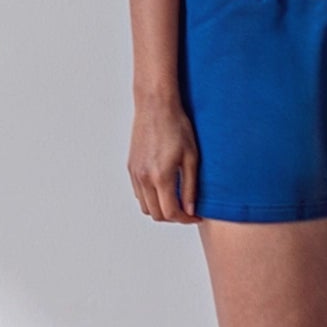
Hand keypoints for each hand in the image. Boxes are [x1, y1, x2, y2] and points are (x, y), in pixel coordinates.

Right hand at [128, 95, 200, 222]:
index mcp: (161, 176)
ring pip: (145, 206)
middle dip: (173, 217)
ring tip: (177, 200)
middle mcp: (144, 178)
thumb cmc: (177, 127)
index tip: (196, 217)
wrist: (156, 106)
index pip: (171, 212)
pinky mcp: (131, 167)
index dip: (185, 219)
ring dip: (160, 209)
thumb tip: (190, 210)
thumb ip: (190, 187)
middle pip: (156, 214)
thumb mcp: (191, 157)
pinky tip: (164, 189)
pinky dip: (150, 198)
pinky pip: (138, 193)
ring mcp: (135, 173)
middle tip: (188, 210)